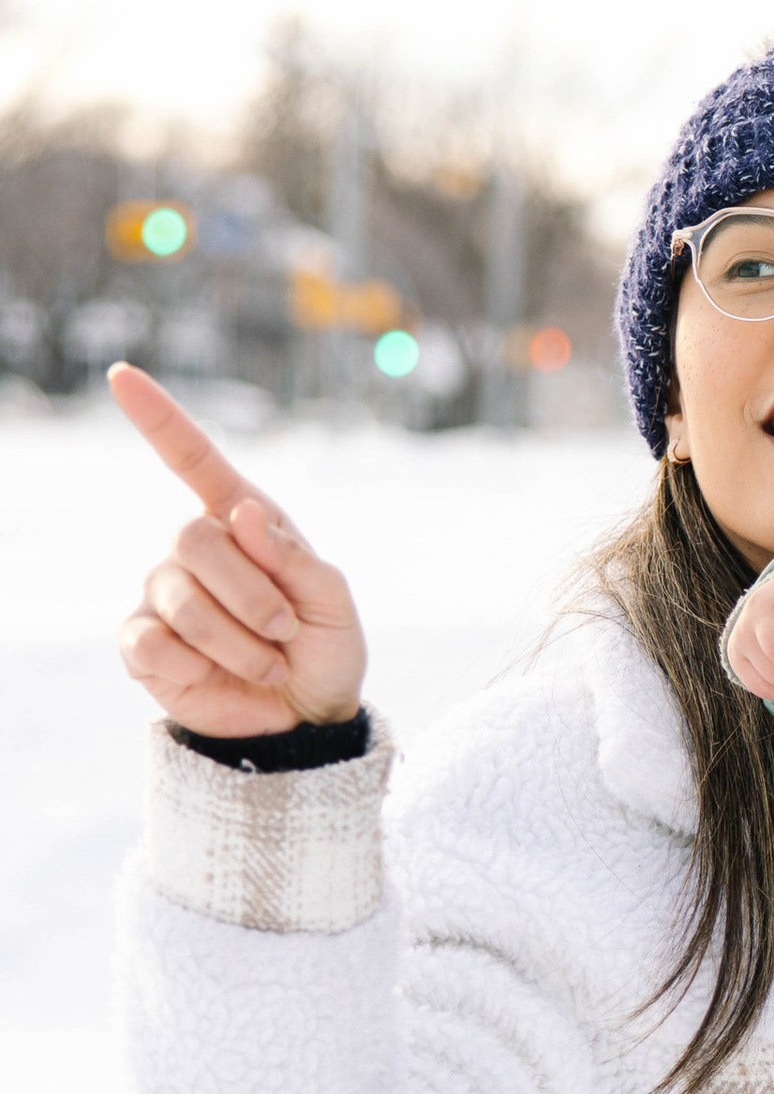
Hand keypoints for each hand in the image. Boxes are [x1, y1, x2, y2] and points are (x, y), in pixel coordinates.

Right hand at [108, 362, 367, 739]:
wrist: (306, 718)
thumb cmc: (324, 648)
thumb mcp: (332, 601)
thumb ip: (293, 556)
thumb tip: (238, 511)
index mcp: (243, 522)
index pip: (193, 460)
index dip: (158, 418)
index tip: (121, 375)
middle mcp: (193, 549)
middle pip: (193, 535)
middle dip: (253, 593)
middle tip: (285, 631)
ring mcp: (161, 593)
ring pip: (182, 597)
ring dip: (241, 640)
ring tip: (269, 661)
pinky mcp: (142, 644)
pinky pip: (155, 643)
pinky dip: (203, 665)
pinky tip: (220, 674)